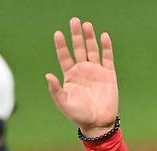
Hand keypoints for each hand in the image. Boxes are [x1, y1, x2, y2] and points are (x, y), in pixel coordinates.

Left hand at [46, 17, 117, 136]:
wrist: (97, 123)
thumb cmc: (78, 115)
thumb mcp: (64, 104)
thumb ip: (56, 90)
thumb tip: (48, 75)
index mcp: (70, 76)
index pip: (64, 57)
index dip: (61, 45)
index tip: (58, 34)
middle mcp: (82, 70)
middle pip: (78, 48)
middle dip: (76, 35)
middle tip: (74, 21)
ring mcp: (96, 71)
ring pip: (92, 49)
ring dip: (89, 37)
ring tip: (86, 25)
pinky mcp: (108, 74)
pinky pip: (107, 57)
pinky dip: (106, 47)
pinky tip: (103, 36)